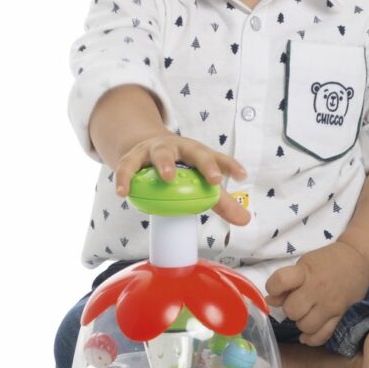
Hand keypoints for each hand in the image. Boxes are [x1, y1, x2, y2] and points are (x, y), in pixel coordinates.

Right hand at [113, 130, 250, 225]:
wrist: (146, 148)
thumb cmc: (180, 167)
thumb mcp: (199, 180)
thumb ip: (221, 201)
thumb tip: (245, 220)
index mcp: (198, 152)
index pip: (217, 158)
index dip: (230, 166)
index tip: (242, 176)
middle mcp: (180, 147)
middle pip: (195, 151)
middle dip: (205, 163)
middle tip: (213, 179)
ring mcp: (156, 149)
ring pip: (161, 153)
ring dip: (165, 164)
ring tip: (167, 178)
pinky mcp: (133, 156)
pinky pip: (128, 167)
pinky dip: (125, 178)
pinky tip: (123, 192)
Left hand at [265, 241, 368, 345]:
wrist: (358, 259)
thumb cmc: (327, 260)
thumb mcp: (305, 264)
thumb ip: (287, 282)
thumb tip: (270, 301)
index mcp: (305, 272)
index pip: (280, 281)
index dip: (273, 288)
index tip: (276, 289)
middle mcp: (317, 289)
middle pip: (292, 311)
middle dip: (290, 309)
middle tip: (297, 303)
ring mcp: (330, 305)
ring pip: (306, 326)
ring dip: (301, 322)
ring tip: (306, 314)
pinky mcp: (341, 316)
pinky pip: (323, 335)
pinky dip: (312, 338)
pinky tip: (308, 335)